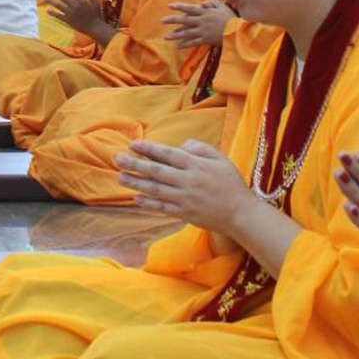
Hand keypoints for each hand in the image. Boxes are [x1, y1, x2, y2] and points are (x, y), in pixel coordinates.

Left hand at [43, 0, 104, 37]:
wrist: (95, 28)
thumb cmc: (96, 15)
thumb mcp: (96, 2)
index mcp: (81, 0)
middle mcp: (75, 6)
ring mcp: (71, 13)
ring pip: (59, 6)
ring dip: (51, 1)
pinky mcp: (69, 20)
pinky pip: (59, 16)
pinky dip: (53, 13)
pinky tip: (47, 10)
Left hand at [115, 138, 248, 232]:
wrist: (240, 214)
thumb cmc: (231, 183)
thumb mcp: (220, 158)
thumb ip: (199, 148)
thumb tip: (180, 146)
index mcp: (196, 165)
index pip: (168, 154)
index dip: (149, 149)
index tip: (133, 144)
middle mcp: (188, 181)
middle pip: (157, 171)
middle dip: (135, 164)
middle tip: (117, 158)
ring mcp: (185, 199)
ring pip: (155, 190)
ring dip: (136, 183)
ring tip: (119, 177)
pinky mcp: (184, 214)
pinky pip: (162, 207)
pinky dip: (148, 203)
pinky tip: (135, 198)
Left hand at [163, 0, 233, 47]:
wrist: (237, 31)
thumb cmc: (231, 17)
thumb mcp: (222, 7)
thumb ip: (212, 3)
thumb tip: (202, 2)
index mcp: (205, 12)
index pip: (189, 8)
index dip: (179, 6)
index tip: (169, 6)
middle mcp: (202, 21)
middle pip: (184, 20)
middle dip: (172, 20)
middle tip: (162, 21)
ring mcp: (203, 31)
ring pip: (186, 33)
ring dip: (175, 35)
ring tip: (166, 36)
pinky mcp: (206, 40)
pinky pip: (193, 42)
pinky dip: (186, 44)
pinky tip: (178, 46)